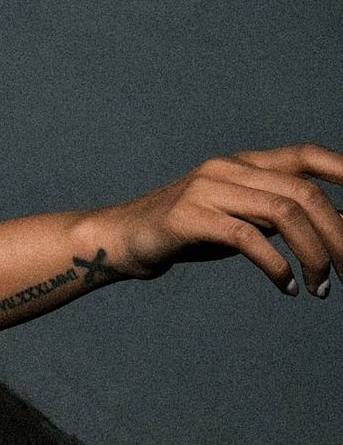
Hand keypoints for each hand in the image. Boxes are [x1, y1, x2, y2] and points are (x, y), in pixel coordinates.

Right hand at [109, 145, 342, 295]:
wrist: (123, 238)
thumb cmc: (189, 231)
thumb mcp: (241, 219)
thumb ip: (281, 216)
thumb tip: (337, 227)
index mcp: (244, 163)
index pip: (305, 155)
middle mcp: (228, 168)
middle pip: (304, 192)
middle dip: (339, 236)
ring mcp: (208, 189)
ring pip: (283, 212)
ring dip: (314, 255)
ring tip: (322, 288)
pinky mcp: (190, 217)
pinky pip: (247, 238)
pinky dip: (276, 266)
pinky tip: (287, 287)